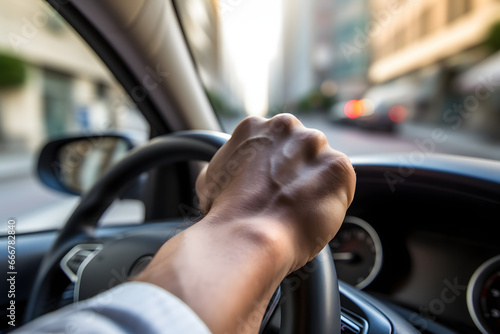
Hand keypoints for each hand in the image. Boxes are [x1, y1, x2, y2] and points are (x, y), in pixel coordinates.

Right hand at [196, 113, 355, 270]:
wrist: (247, 237)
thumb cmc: (227, 215)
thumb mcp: (212, 179)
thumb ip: (228, 167)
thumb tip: (228, 174)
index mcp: (254, 127)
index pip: (275, 143)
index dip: (275, 168)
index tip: (272, 186)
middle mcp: (285, 126)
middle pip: (301, 148)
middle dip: (297, 171)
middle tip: (287, 199)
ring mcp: (313, 144)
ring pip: (323, 163)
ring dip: (316, 183)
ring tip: (300, 209)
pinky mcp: (338, 166)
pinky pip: (342, 182)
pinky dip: (334, 199)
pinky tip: (315, 213)